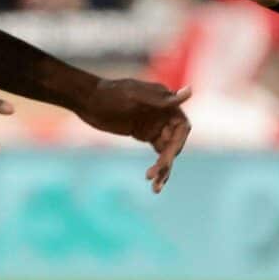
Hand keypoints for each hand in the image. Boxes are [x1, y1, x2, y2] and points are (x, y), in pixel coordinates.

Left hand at [79, 78, 194, 191]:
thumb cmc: (111, 94)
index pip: (182, 127)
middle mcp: (164, 114)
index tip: (168, 158)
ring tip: (155, 188)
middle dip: (167, 160)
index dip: (178, 144)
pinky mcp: (145, 134)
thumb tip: (191, 91)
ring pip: (167, 152)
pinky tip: (153, 181)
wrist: (88, 100)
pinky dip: (157, 167)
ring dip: (164, 169)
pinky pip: (158, 154)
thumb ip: (163, 100)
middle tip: (154, 175)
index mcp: (166, 102)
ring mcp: (155, 126)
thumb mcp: (135, 97)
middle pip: (174, 143)